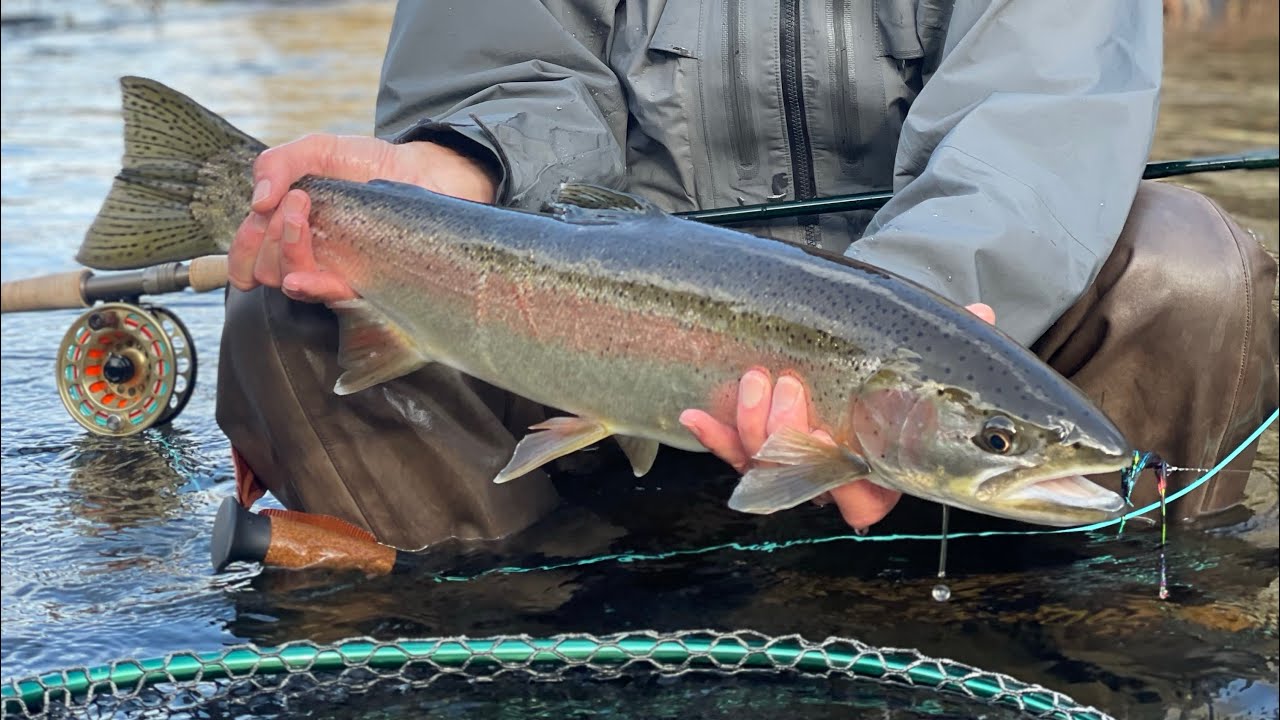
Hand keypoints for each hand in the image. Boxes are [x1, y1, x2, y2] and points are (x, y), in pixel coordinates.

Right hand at [227, 134, 498, 303]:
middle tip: (298, 200)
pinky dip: (310, 286)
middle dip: (271, 234)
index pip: (249, 252)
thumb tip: (257, 202)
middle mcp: (308, 254)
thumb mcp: (317, 150)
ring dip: (287, 248)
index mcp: (288, 227)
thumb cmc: (368, 162)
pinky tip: (300, 278)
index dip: (242, 246)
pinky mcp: (364, 282)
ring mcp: (335, 270)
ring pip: (290, 281)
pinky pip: (329, 296)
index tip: (263, 212)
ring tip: (305, 211)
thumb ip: (278, 164)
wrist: (421, 171)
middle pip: (266, 268)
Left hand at [680, 302, 995, 530]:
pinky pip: (726, 449)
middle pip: (800, 483)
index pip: (862, 499)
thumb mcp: (930, 347)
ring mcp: (789, 459)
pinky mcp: (752, 440)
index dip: (841, 481)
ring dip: (750, 425)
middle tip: (787, 384)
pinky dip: (710, 432)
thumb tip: (983, 315)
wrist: (863, 339)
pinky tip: (694, 413)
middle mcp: (831, 476)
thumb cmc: (901, 355)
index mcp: (880, 469)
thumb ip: (955, 338)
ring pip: (760, 465)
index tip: (830, 437)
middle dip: (785, 437)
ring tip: (756, 378)